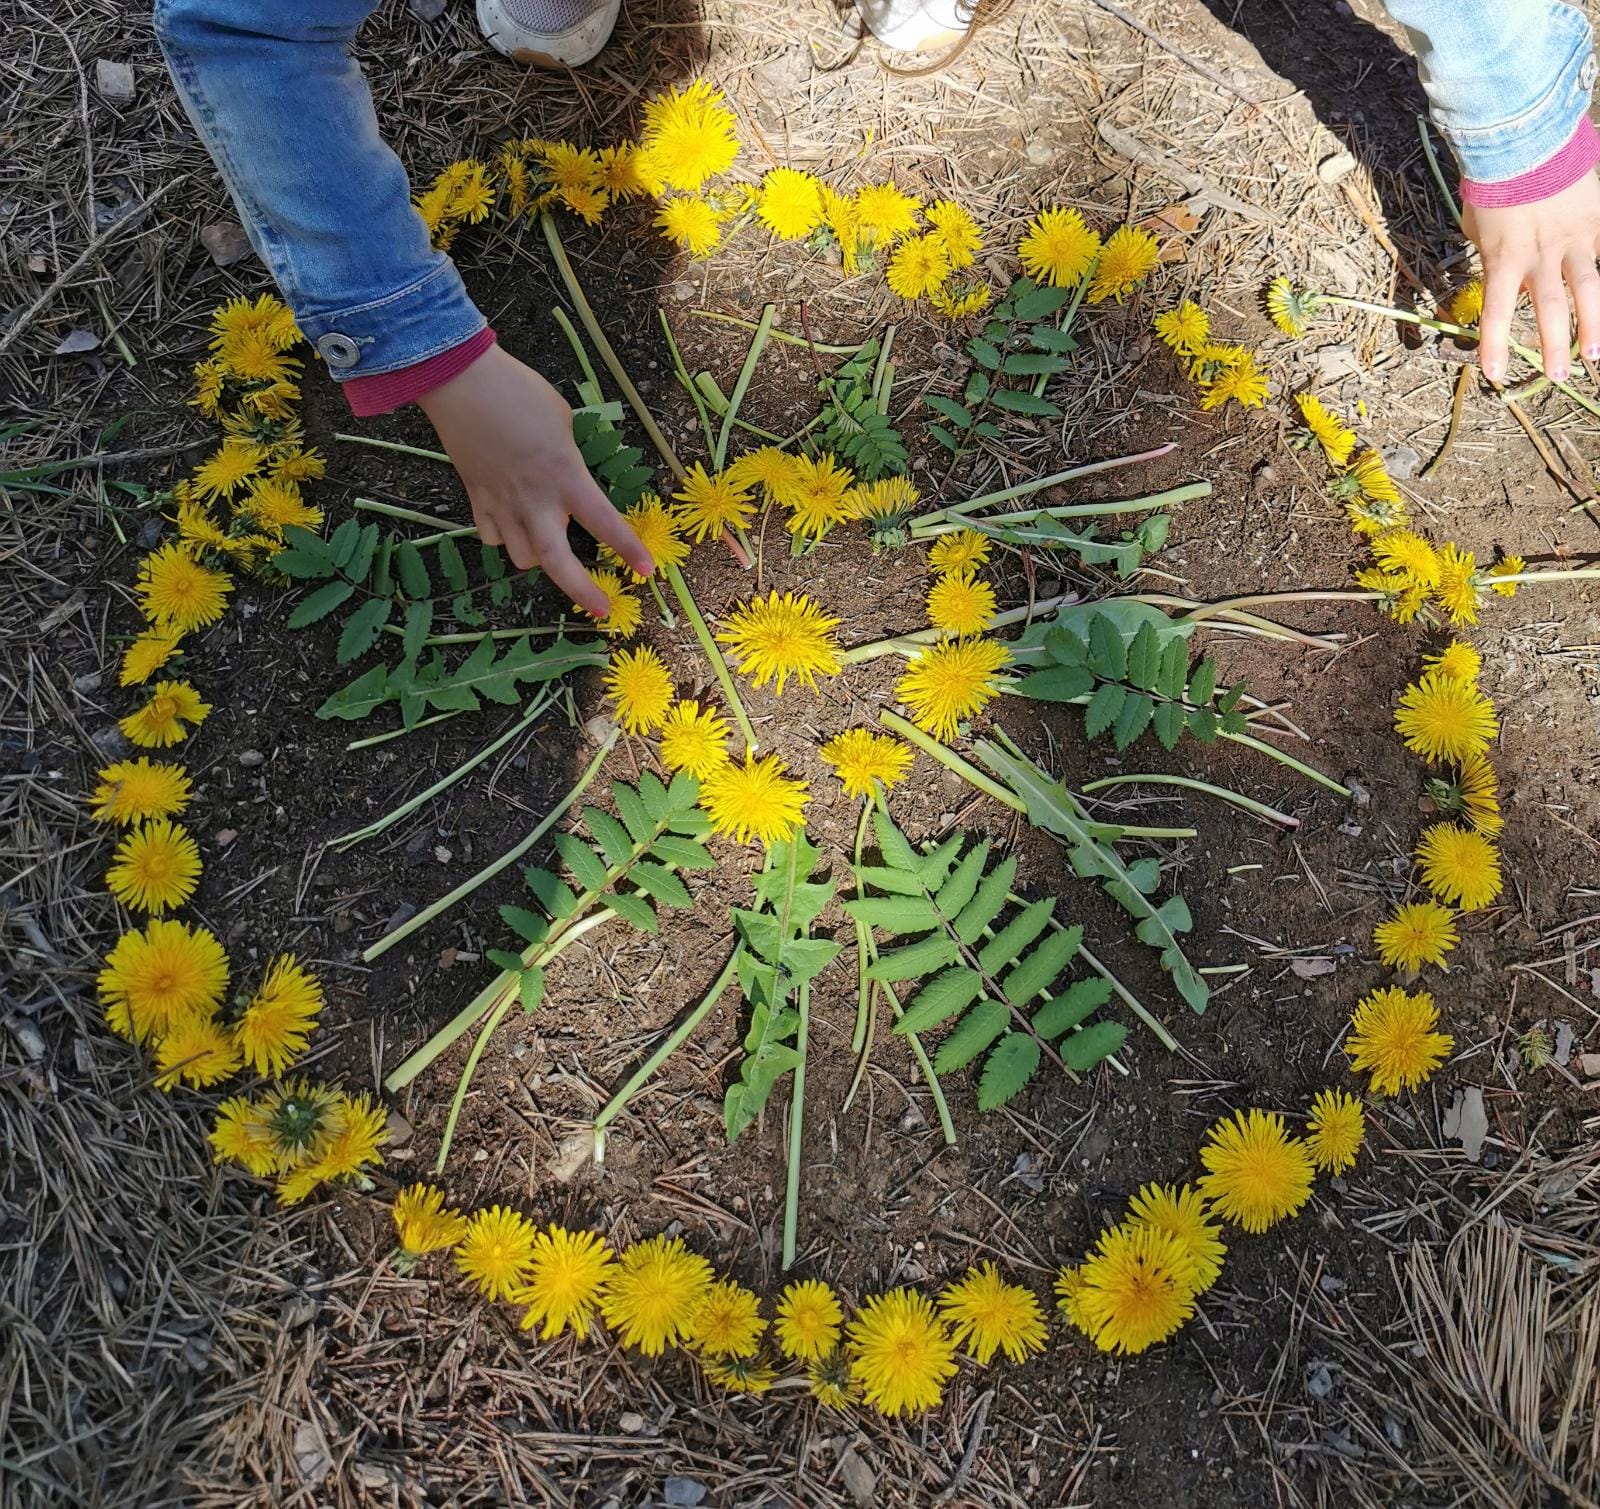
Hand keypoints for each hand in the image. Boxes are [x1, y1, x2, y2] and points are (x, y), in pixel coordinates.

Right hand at [417, 345, 651, 616]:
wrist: (460, 382)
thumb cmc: (519, 392)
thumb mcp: (564, 422)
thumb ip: (572, 460)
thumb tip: (572, 479)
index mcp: (564, 475)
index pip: (603, 521)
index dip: (628, 549)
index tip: (647, 572)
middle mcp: (534, 499)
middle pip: (555, 562)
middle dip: (581, 591)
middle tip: (602, 610)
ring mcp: (502, 503)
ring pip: (522, 557)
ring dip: (540, 559)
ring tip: (553, 545)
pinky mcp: (477, 500)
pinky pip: (494, 538)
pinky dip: (506, 539)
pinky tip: (513, 524)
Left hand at [1464, 171, 1599, 383]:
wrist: (1526, 140)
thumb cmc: (1492, 183)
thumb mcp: (1478, 227)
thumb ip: (1492, 256)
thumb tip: (1504, 277)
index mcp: (1504, 260)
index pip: (1498, 314)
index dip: (1496, 346)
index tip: (1496, 375)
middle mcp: (1541, 257)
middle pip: (1552, 311)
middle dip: (1555, 348)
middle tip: (1557, 378)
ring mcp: (1574, 241)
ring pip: (1589, 291)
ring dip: (1594, 327)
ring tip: (1594, 356)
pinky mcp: (1595, 223)